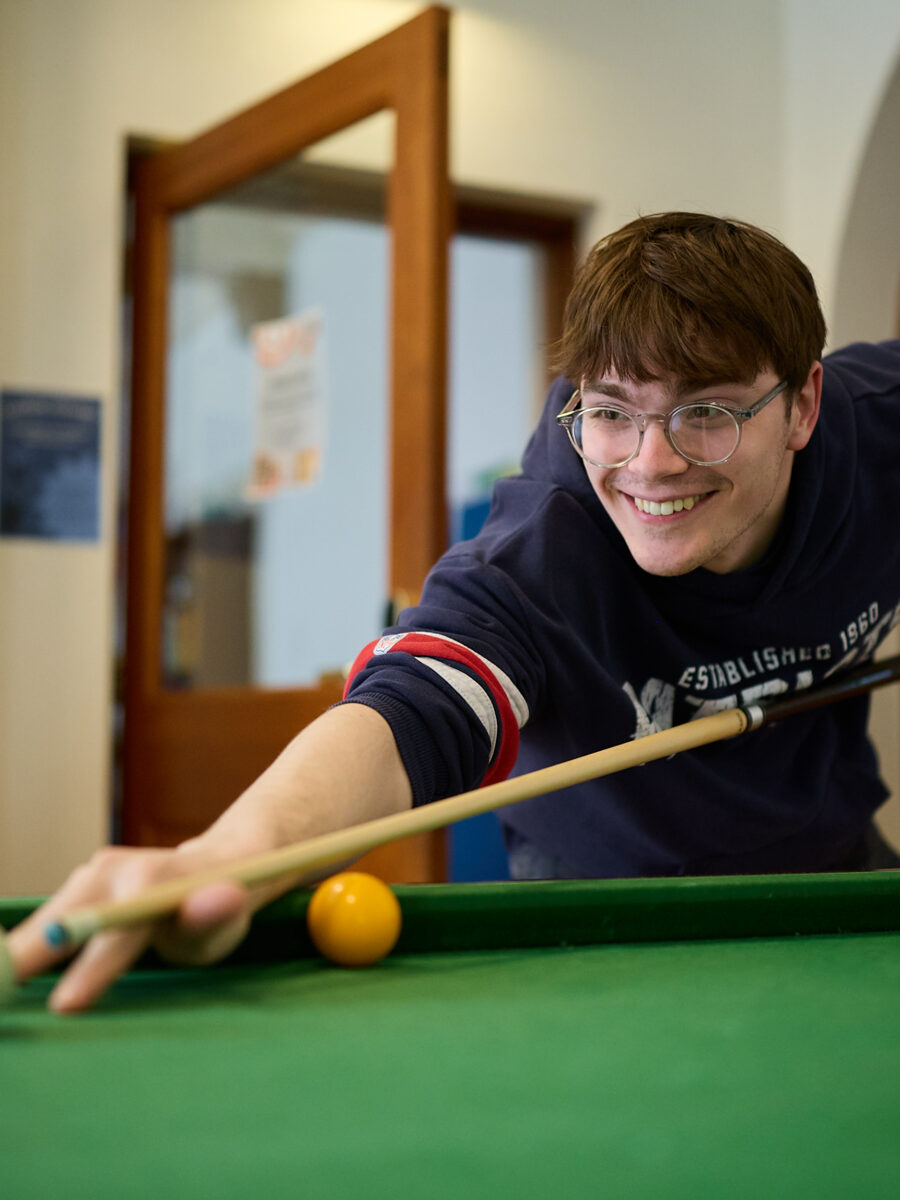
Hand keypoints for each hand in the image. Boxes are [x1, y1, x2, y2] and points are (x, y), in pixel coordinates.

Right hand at [6, 845, 254, 1012]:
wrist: (219, 863)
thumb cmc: (226, 904)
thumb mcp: (230, 916)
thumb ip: (217, 914)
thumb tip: (223, 898)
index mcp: (154, 881)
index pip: (118, 930)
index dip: (92, 968)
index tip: (64, 1006)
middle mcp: (115, 871)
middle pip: (62, 923)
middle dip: (25, 959)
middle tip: (2, 998)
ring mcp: (92, 873)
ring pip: (47, 922)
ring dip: (17, 956)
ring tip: (3, 993)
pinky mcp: (80, 883)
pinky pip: (47, 921)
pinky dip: (26, 949)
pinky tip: (10, 975)